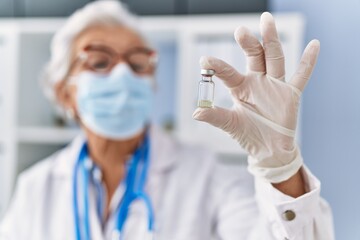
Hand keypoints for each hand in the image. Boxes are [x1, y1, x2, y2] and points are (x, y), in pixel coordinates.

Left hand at [193, 12, 319, 182]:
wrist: (268, 149)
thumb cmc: (248, 134)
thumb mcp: (230, 124)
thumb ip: (215, 116)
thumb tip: (196, 112)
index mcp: (240, 87)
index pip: (228, 73)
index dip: (218, 67)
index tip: (204, 61)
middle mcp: (257, 81)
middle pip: (253, 56)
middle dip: (248, 43)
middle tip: (240, 31)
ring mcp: (274, 84)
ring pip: (274, 58)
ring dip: (271, 40)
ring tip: (267, 20)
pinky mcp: (290, 93)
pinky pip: (301, 75)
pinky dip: (308, 62)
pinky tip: (314, 44)